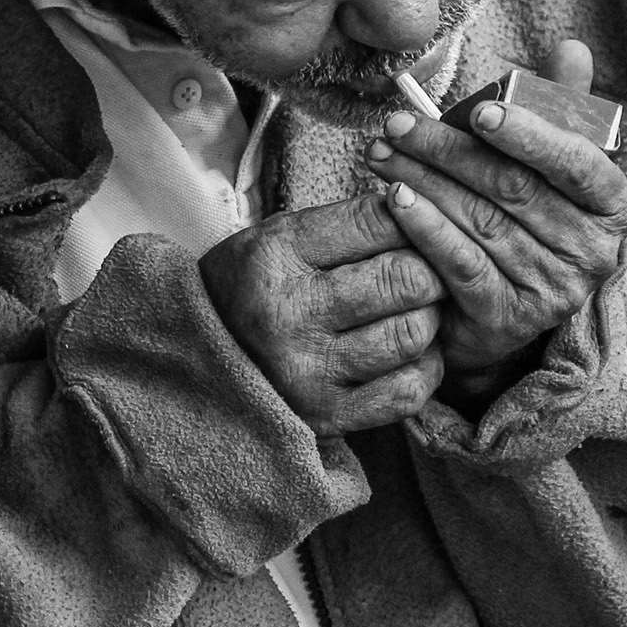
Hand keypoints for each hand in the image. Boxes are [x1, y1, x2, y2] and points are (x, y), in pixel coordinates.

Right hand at [199, 191, 448, 434]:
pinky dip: (423, 369)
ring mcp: (309, 372)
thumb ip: (348, 222)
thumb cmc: (252, 287)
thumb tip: (421, 210)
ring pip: (413, 334)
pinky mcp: (327, 416)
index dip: (410, 220)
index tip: (411, 228)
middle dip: (428, 270)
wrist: (198, 359)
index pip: (377, 222)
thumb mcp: (279, 237)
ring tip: (411, 312)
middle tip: (421, 272)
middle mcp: (289, 315)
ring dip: (428, 318)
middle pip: (406, 279)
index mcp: (275, 257)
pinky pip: (407, 392)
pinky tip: (407, 354)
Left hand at [365, 39, 626, 387]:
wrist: (505, 307)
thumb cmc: (527, 217)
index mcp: (612, 205)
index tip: (480, 111)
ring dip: (423, 182)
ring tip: (382, 154)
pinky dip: (424, 229)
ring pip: (481, 222)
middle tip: (397, 124)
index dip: (530, 136)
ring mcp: (553, 290)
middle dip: (448, 150)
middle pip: (514, 188)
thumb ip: (560, 109)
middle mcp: (592, 252)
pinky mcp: (509, 320)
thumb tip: (572, 48)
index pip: (579, 163)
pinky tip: (393, 200)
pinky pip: (461, 265)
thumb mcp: (548, 165)